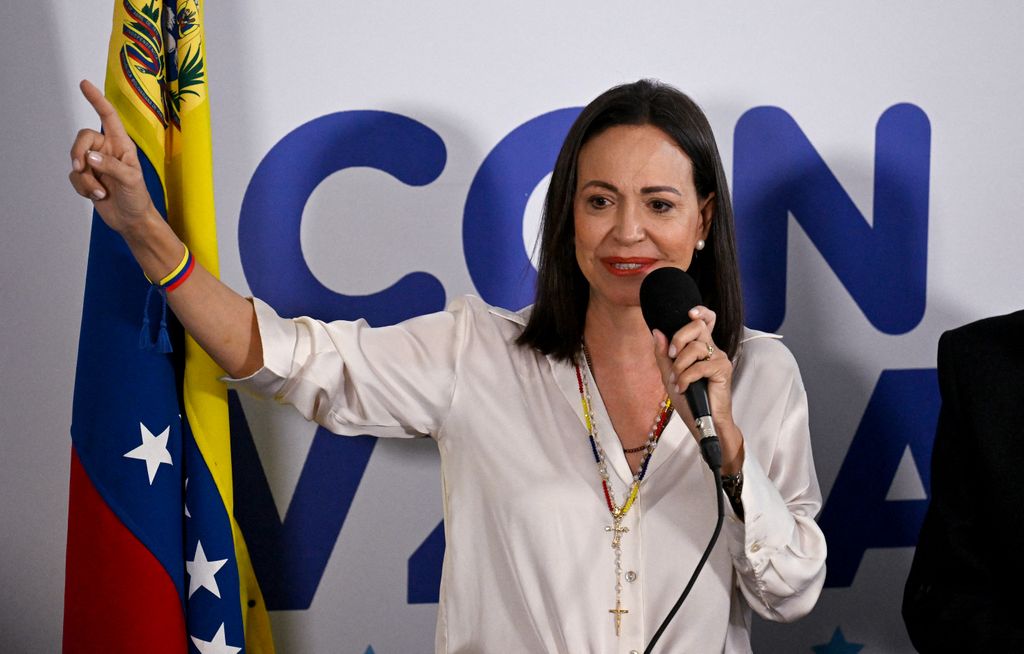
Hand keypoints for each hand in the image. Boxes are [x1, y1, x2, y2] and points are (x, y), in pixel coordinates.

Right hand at [68, 80, 155, 234]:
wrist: (132, 220)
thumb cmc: (138, 198)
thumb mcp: (131, 180)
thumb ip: (111, 166)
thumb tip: (90, 157)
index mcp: (121, 145)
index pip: (108, 117)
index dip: (96, 99)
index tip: (84, 84)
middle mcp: (107, 150)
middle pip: (83, 138)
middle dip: (78, 151)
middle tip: (80, 166)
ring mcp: (96, 164)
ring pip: (76, 160)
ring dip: (85, 178)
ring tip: (100, 192)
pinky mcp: (87, 177)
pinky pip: (74, 176)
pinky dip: (82, 188)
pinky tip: (97, 196)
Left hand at [652, 305, 743, 472]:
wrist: (703, 422)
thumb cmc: (690, 400)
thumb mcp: (670, 375)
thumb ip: (662, 354)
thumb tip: (657, 331)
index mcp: (701, 348)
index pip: (706, 320)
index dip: (700, 312)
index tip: (689, 313)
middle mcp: (712, 349)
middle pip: (698, 326)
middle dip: (678, 338)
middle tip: (671, 356)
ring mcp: (719, 359)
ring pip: (696, 347)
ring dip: (679, 366)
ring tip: (677, 381)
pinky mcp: (723, 370)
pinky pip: (700, 366)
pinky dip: (686, 378)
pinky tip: (684, 388)